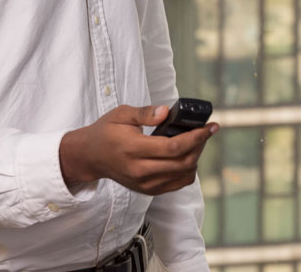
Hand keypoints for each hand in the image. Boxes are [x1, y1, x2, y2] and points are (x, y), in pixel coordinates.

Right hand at [59, 105, 217, 194]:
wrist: (90, 157)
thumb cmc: (106, 132)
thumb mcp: (121, 114)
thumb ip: (144, 113)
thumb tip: (166, 111)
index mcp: (133, 149)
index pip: (173, 147)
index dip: (196, 137)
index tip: (210, 127)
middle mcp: (140, 171)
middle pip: (183, 162)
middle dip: (200, 145)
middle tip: (206, 130)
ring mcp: (145, 183)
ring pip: (183, 175)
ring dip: (196, 157)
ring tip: (196, 141)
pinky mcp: (148, 190)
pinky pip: (177, 183)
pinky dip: (187, 170)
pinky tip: (186, 155)